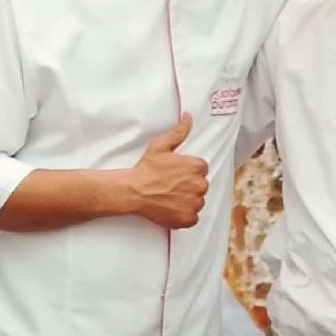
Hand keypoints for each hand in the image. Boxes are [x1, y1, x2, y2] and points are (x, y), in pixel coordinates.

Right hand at [130, 113, 208, 228]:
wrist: (134, 191)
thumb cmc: (146, 169)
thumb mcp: (161, 145)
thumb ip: (179, 131)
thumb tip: (189, 117)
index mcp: (197, 166)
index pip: (201, 170)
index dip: (188, 172)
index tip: (176, 175)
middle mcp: (200, 185)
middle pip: (201, 186)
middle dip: (189, 186)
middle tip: (171, 186)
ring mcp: (195, 203)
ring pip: (198, 202)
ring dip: (188, 201)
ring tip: (170, 197)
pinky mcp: (188, 218)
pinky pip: (193, 217)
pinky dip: (184, 215)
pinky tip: (172, 208)